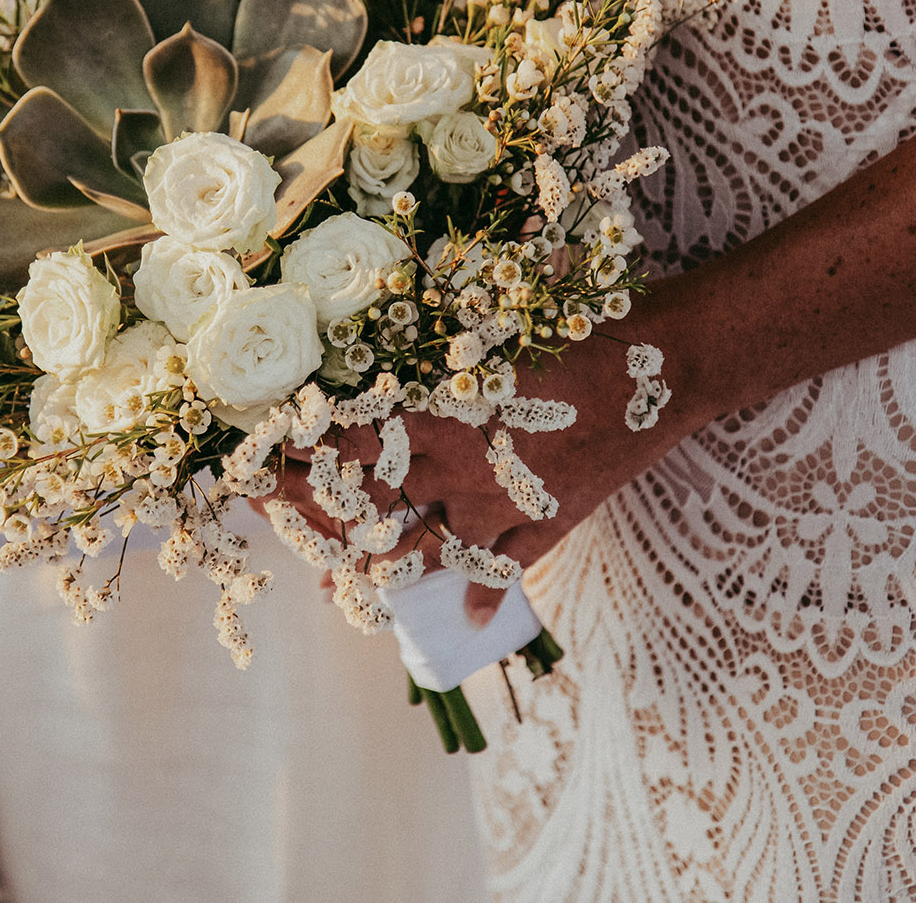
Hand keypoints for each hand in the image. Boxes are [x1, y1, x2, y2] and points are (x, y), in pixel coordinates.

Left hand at [273, 337, 702, 623]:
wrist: (664, 366)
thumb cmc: (574, 324)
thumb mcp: (491, 324)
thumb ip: (435, 333)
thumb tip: (382, 298)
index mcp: (433, 410)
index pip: (341, 442)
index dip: (293, 458)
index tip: (252, 467)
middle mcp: (453, 464)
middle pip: (366, 503)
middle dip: (314, 517)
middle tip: (275, 526)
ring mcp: (497, 503)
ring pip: (420, 551)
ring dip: (378, 571)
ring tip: (343, 592)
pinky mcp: (544, 523)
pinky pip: (500, 571)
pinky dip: (481, 595)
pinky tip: (467, 618)